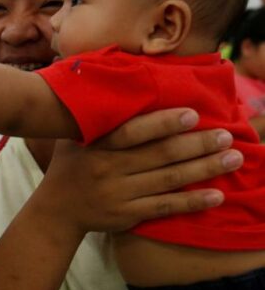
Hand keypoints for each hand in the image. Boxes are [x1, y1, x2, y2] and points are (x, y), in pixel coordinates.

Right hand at [31, 108, 243, 233]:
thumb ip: (95, 115)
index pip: (133, 132)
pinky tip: (217, 196)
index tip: (193, 114)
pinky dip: (192, 202)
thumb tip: (111, 74)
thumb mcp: (73, 136)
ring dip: (204, 169)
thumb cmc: (70, 164)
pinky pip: (165, 207)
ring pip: (168, 180)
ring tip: (233, 158)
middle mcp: (107, 168)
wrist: (55, 211)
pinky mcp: (127, 215)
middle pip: (159, 155)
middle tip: (226, 135)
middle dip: (197, 145)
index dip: (163, 123)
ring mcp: (118, 194)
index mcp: (97, 145)